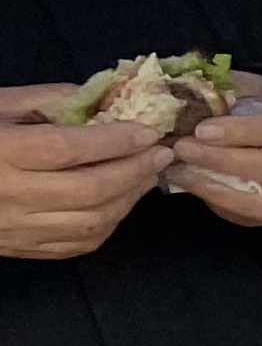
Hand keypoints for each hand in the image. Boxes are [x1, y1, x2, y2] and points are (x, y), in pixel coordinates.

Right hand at [0, 85, 171, 259]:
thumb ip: (46, 100)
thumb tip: (102, 97)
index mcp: (1, 152)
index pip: (68, 149)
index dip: (115, 140)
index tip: (147, 130)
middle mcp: (9, 195)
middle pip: (90, 190)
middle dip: (135, 171)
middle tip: (160, 153)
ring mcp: (15, 228)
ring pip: (91, 222)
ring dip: (130, 199)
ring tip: (148, 175)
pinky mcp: (21, 249)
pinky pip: (77, 244)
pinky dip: (109, 224)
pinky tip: (121, 202)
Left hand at [168, 77, 261, 228]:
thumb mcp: (252, 87)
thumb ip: (222, 89)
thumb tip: (175, 89)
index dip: (243, 131)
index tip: (201, 129)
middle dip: (223, 161)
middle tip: (182, 149)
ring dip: (218, 190)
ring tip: (181, 173)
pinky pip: (256, 218)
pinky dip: (222, 205)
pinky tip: (195, 187)